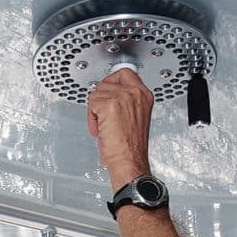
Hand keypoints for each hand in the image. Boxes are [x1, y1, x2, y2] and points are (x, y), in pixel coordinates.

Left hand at [87, 68, 153, 191]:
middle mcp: (136, 93)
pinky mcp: (111, 105)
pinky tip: (100, 129)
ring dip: (95, 111)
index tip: (107, 93)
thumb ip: (126, 102)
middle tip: (103, 117)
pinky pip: (92, 103)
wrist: (129, 162)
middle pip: (106, 82)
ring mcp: (124, 97)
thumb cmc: (131, 148)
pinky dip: (92, 118)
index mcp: (144, 95)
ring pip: (97, 93)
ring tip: (104, 127)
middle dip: (100, 100)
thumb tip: (109, 94)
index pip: (125, 73)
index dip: (111, 83)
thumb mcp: (135, 117)